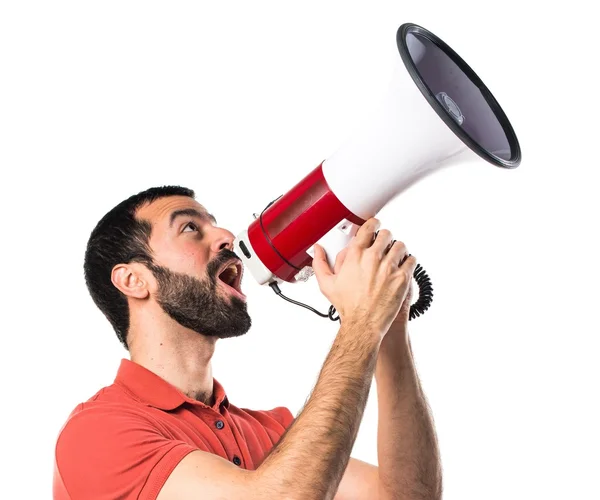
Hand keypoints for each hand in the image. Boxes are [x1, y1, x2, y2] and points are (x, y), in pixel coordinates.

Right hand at [311, 218, 416, 340]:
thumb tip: (317, 250)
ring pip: (400, 245)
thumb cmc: (347, 306)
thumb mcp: (327, 284)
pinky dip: (408, 261)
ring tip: (395, 256)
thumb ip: (320, 264)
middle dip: (385, 238)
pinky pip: (411, 260)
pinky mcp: (402, 277)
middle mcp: (373, 258)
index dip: (373, 224)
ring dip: (398, 249)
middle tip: (385, 244)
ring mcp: (389, 267)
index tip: (375, 225)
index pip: (368, 228)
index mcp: (355, 255)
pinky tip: (403, 266)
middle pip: (386, 234)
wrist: (363, 323)